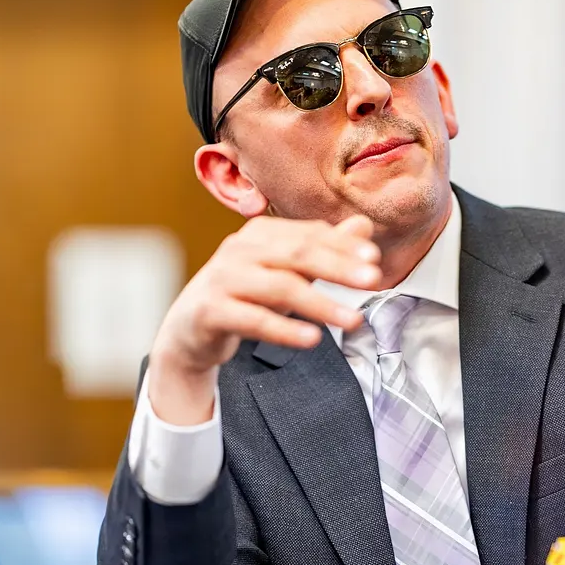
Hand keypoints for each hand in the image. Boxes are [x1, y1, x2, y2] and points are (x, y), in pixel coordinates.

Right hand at [147, 214, 381, 423]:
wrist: (190, 329)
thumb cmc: (245, 295)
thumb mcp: (286, 271)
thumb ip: (324, 249)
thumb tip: (364, 226)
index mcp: (260, 234)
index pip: (309, 235)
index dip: (343, 246)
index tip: (375, 259)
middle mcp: (239, 249)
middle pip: (297, 254)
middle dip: (339, 267)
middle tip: (373, 280)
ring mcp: (222, 278)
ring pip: (280, 287)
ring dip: (321, 304)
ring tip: (354, 319)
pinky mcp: (210, 310)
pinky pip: (254, 319)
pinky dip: (285, 329)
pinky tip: (312, 338)